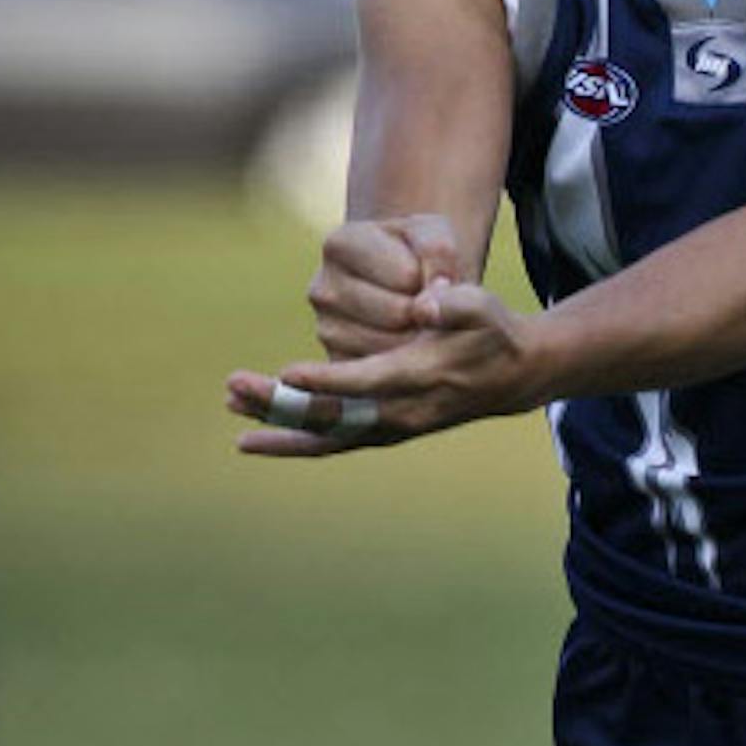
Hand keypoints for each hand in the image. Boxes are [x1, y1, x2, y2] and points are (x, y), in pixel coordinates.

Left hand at [226, 281, 544, 456]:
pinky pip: (331, 443)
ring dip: (277, 426)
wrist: (512, 375)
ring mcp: (391, 427)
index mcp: (421, 378)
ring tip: (233, 411)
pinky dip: (293, 442)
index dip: (327, 381)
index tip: (287, 374)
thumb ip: (455, 303)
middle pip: (332, 416)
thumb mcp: (483, 307)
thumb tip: (426, 303)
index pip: (365, 384)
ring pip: (325, 436)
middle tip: (235, 387)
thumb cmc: (491, 331)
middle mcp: (400, 412)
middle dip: (281, 404)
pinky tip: (255, 435)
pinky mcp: (383, 431)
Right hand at [305, 214, 465, 360]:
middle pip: (397, 314)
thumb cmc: (421, 252)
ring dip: (420, 339)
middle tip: (434, 303)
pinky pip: (381, 373)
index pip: (406, 276)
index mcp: (341, 244)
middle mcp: (322, 288)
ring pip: (391, 347)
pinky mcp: (336, 362)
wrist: (408, 278)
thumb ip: (439, 256)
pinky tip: (410, 341)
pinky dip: (405, 361)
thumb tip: (426, 310)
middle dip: (427, 312)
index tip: (434, 274)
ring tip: (424, 320)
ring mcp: (325, 329)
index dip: (434, 279)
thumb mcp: (436, 234)